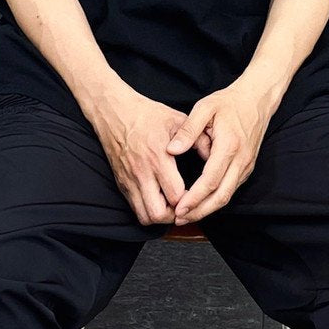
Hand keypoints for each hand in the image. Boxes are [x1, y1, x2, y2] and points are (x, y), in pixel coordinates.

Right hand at [89, 88, 212, 225]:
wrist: (114, 112)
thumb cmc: (146, 115)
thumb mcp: (177, 120)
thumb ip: (198, 138)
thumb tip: (214, 154)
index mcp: (157, 158)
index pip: (175, 195)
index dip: (190, 200)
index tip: (196, 193)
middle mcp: (142, 173)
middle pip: (158, 214)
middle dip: (175, 215)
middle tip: (184, 206)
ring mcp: (129, 180)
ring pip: (144, 216)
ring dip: (160, 216)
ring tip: (172, 206)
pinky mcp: (122, 183)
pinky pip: (134, 208)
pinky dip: (147, 210)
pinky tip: (158, 199)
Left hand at [164, 83, 274, 223]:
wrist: (257, 100)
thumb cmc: (229, 102)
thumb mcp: (205, 108)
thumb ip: (188, 130)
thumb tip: (172, 150)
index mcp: (229, 147)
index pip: (210, 181)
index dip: (194, 197)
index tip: (178, 207)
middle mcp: (241, 161)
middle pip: (220, 196)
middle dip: (199, 211)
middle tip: (179, 219)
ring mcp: (246, 166)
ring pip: (227, 196)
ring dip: (207, 209)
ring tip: (186, 215)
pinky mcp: (246, 168)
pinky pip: (230, 189)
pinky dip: (215, 200)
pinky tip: (200, 204)